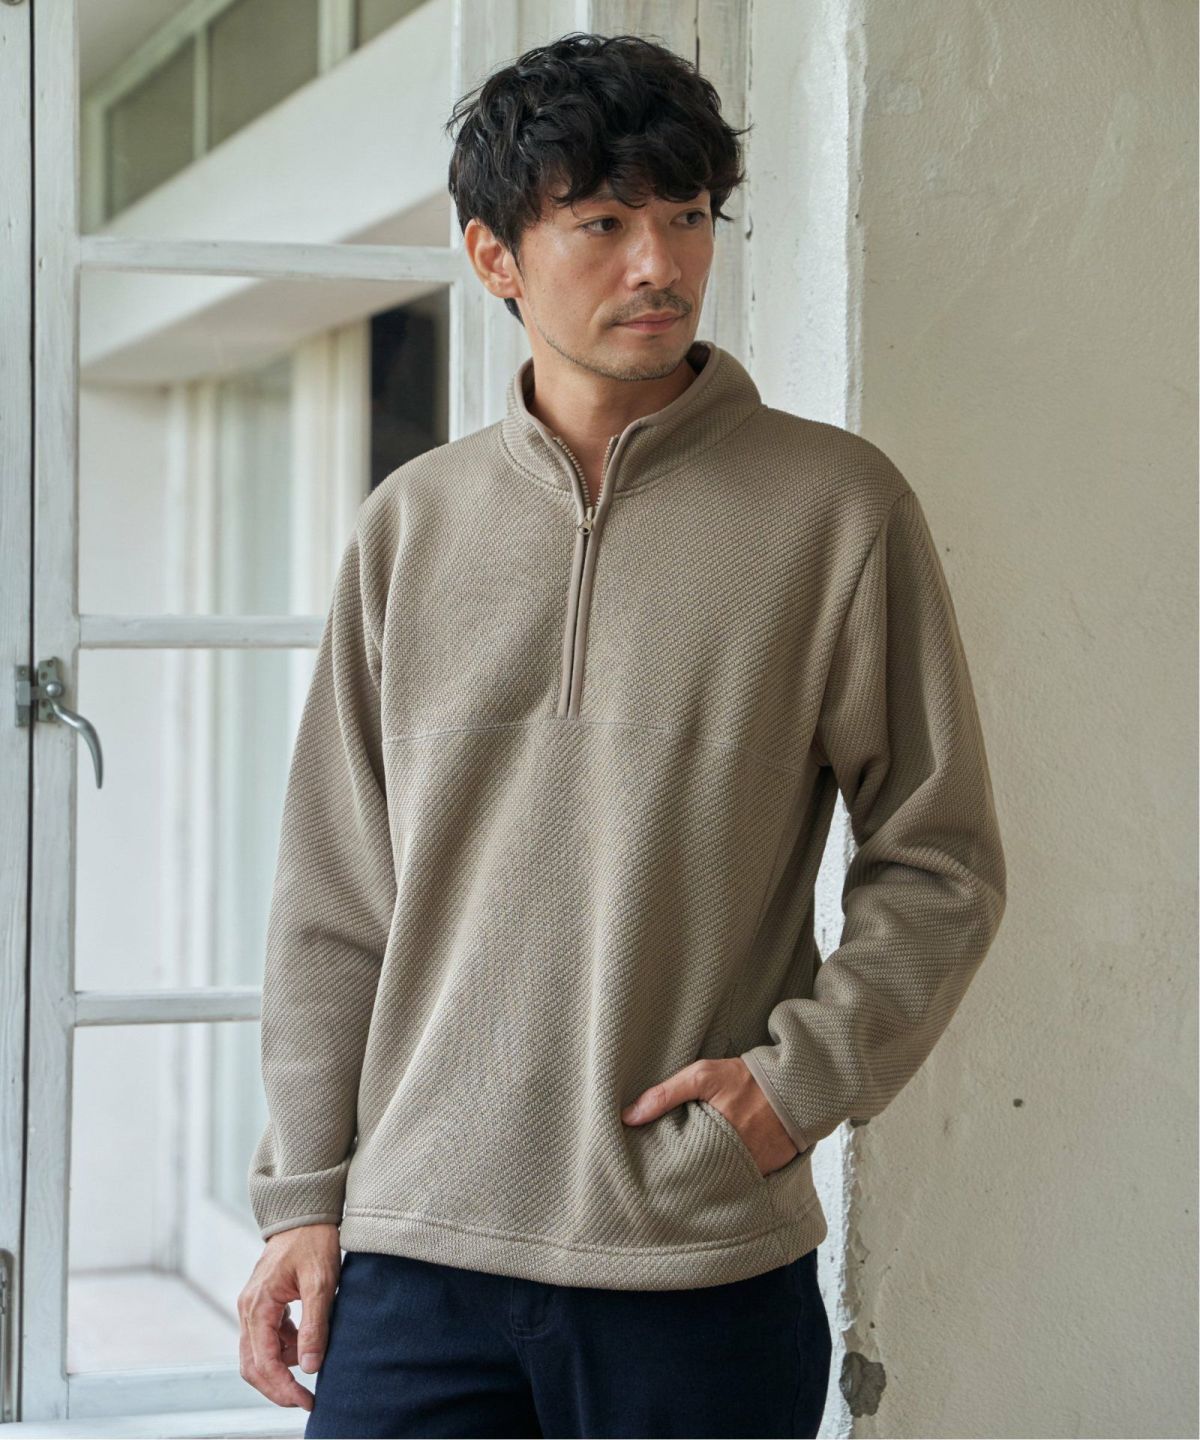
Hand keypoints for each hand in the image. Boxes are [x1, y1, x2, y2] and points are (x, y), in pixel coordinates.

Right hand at [237, 1222, 341, 1410]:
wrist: (306, 1212)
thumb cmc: (314, 1242)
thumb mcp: (321, 1283)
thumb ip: (315, 1325)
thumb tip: (310, 1367)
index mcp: (258, 1305)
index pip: (263, 1362)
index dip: (283, 1388)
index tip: (306, 1401)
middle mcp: (248, 1309)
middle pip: (253, 1366)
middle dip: (278, 1388)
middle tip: (306, 1400)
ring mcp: (252, 1307)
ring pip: (258, 1354)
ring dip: (282, 1367)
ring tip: (315, 1358)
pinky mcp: (262, 1305)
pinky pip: (267, 1339)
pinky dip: (285, 1349)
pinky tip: (306, 1341)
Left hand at [621, 1058, 799, 1175]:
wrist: (796, 1086)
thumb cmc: (746, 1079)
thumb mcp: (704, 1075)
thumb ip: (665, 1094)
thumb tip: (628, 1116)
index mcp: (715, 1138)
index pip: (681, 1166)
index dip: (667, 1169)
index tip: (652, 1172)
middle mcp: (735, 1160)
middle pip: (699, 1181)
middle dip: (684, 1181)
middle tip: (666, 1183)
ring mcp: (753, 1171)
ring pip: (721, 1185)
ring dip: (708, 1182)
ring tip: (691, 1180)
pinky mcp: (768, 1175)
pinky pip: (743, 1185)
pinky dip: (732, 1181)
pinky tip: (718, 1176)